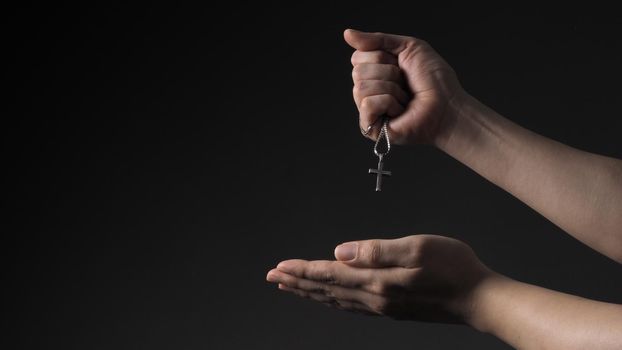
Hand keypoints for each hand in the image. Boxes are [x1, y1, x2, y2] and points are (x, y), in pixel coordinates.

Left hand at [266, 234, 492, 322]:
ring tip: (293, 287)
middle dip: (298, 282)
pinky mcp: (392, 309)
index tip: (278, 267)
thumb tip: (340, 251)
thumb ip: (376, 251)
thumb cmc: (454, 268)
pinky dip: (332, 301)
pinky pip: (351, 307)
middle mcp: (375, 298)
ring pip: (336, 300)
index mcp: (377, 280)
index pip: (329, 274)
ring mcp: (383, 306)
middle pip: (327, 290)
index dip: (302, 270)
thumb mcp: (417, 248)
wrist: (479, 300)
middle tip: (274, 278)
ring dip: (311, 292)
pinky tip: (330, 299)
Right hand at [345, 29, 463, 144]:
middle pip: (358, 71)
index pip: (357, 57)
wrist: (447, 106)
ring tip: (404, 99)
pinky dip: (388, 103)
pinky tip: (399, 111)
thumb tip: (347, 33)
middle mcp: (367, 90)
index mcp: (373, 72)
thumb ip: (377, 40)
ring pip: (362, 87)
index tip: (401, 66)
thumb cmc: (434, 80)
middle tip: (404, 84)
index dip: (381, 57)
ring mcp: (367, 110)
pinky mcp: (370, 127)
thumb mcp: (408, 47)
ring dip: (391, 89)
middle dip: (388, 73)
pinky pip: (368, 104)